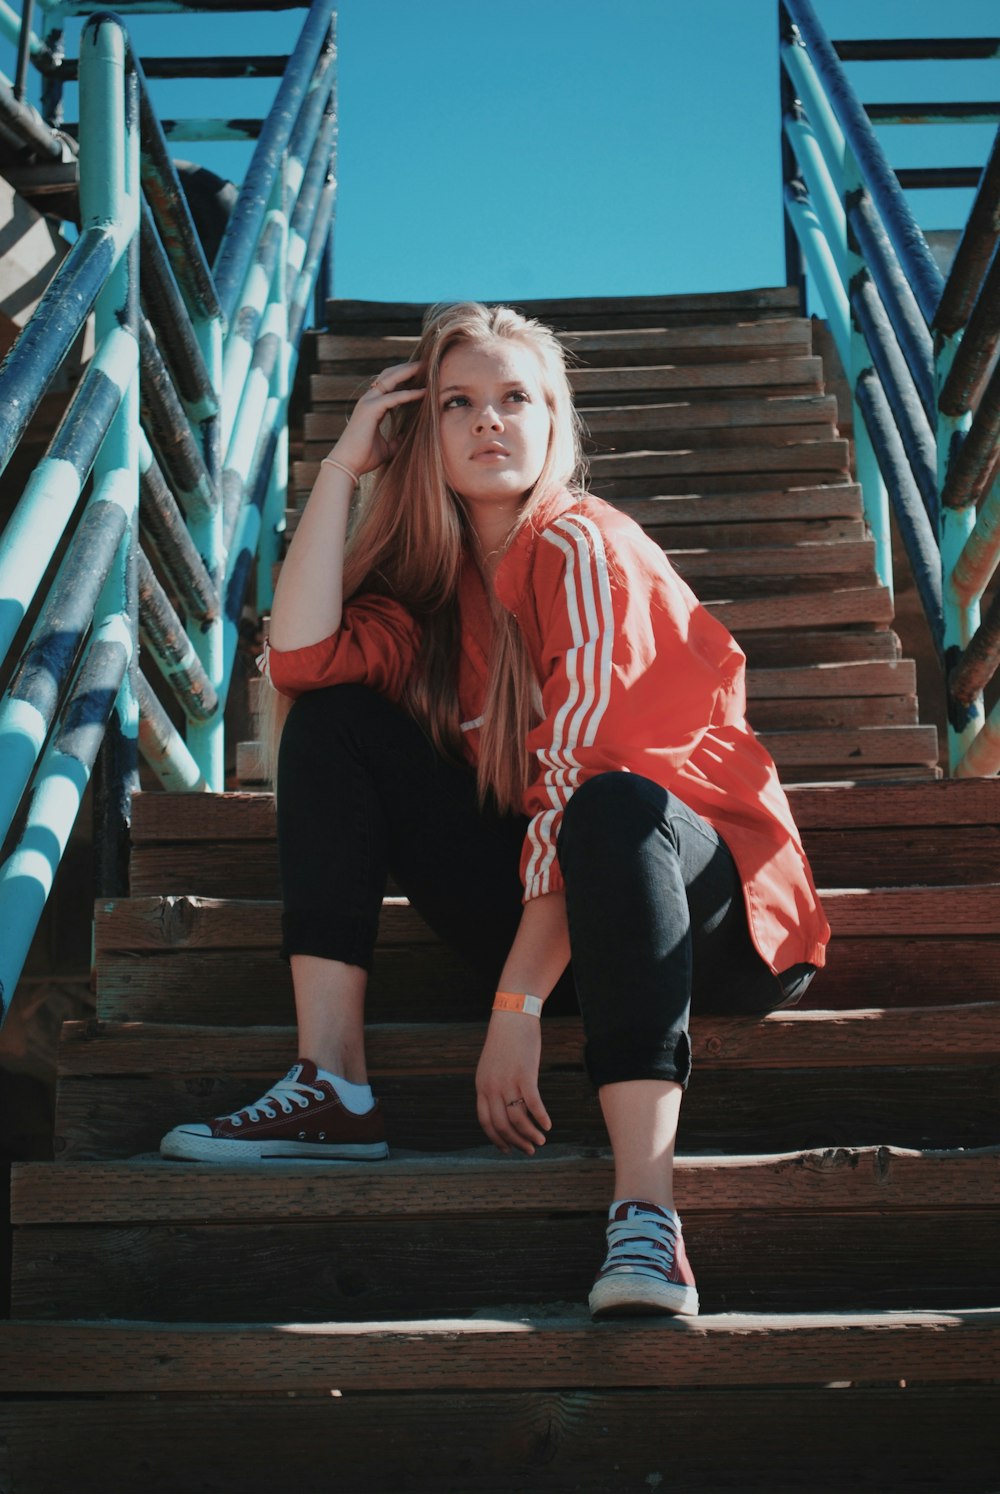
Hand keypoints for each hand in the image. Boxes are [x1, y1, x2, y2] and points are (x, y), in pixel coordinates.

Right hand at [328, 362, 424, 478]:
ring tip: (426, 367)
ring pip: (390, 379)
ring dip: (408, 372)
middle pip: (389, 375)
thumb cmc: (364, 457)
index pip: (389, 383)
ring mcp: (368, 402)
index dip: (403, 376)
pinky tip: (424, 392)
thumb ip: (397, 440)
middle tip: (426, 363)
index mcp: (371, 406)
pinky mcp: (371, 409)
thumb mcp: (387, 448)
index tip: (421, 373)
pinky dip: (409, 394)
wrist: (348, 465)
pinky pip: (394, 397)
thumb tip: (408, 439)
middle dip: (407, 367)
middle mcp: (368, 400)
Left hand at [475, 1011, 551, 1155]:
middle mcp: (491, 1087)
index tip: (508, 1149)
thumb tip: (502, 1106)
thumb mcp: (491, 1067)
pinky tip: (548, 1125)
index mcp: (481, 1087)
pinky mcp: (525, 1075)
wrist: (512, 1017)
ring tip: (541, 1140)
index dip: (497, 1139)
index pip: (486, 1122)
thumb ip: (492, 1087)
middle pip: (502, 1125)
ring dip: (530, 1134)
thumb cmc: (505, 1042)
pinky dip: (541, 1118)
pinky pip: (533, 1104)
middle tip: (530, 1149)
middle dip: (517, 1142)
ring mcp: (507, 1082)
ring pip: (518, 1119)